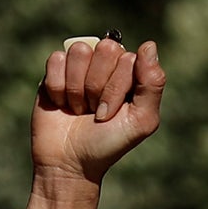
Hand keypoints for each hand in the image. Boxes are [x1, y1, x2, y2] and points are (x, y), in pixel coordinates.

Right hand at [31, 34, 164, 189]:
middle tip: (94, 110)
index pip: (127, 59)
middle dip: (96, 87)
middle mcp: (107, 62)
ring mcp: (80, 64)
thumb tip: (148, 45)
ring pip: (79, 51)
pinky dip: (57, 87)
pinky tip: (61, 104)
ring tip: (78, 108)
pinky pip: (56, 60)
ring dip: (76, 88)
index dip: (115, 90)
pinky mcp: (55, 70)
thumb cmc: (108, 143)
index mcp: (131, 71)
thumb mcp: (141, 120)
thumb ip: (153, 83)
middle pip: (105, 49)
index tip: (108, 115)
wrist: (69, 163)